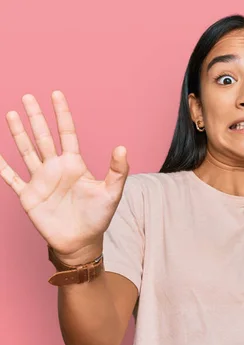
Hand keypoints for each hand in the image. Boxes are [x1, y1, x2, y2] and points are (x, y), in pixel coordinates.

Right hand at [0, 91, 128, 263]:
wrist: (81, 242)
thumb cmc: (98, 217)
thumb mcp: (112, 193)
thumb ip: (117, 171)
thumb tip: (122, 147)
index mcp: (74, 164)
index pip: (67, 133)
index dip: (61, 114)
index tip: (56, 94)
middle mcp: (55, 168)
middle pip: (43, 137)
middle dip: (35, 117)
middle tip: (27, 96)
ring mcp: (40, 180)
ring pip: (26, 151)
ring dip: (18, 133)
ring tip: (11, 113)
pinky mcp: (28, 196)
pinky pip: (11, 177)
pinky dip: (1, 166)